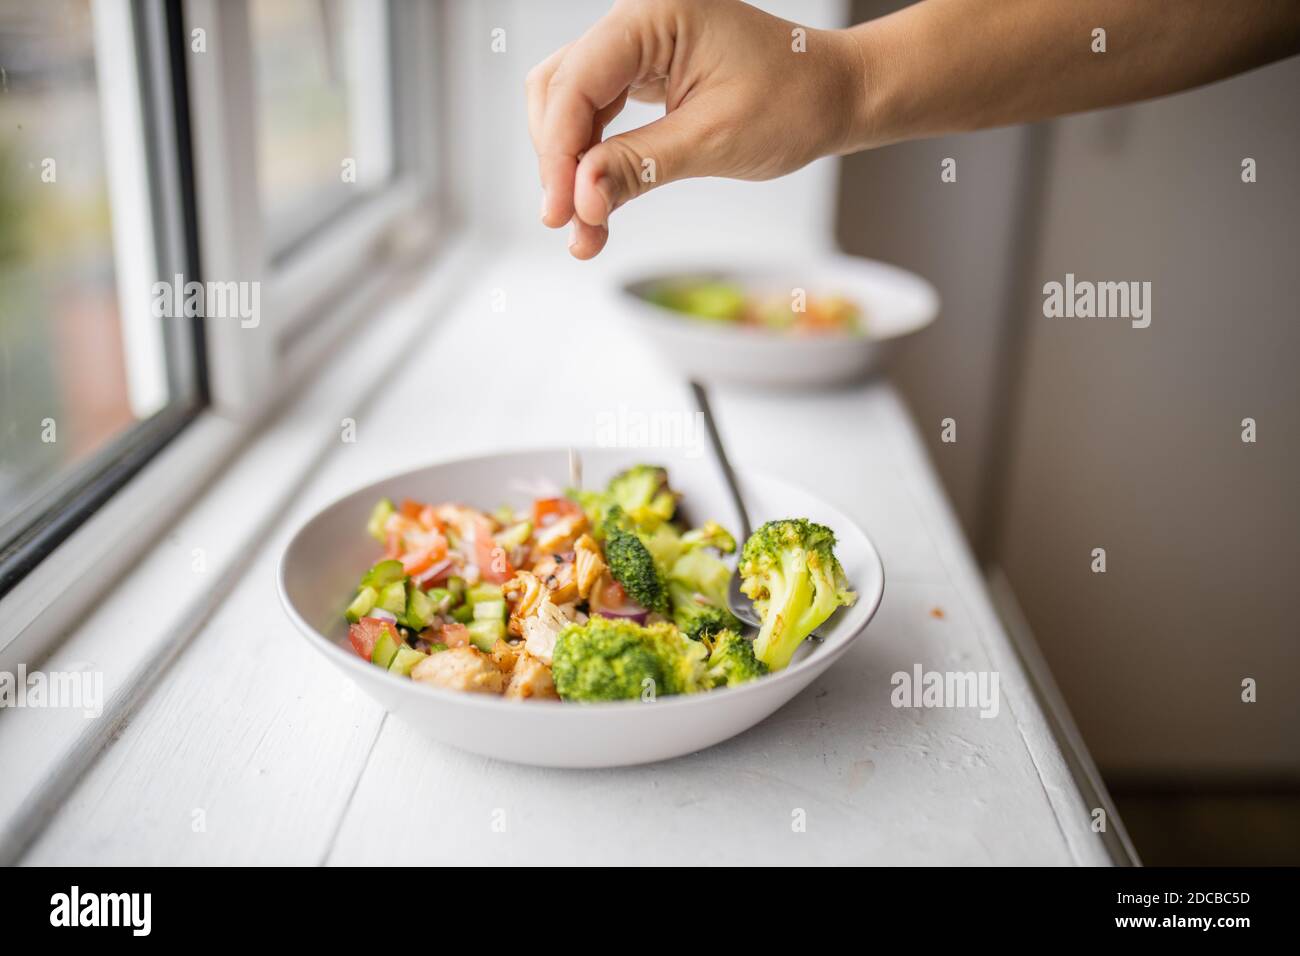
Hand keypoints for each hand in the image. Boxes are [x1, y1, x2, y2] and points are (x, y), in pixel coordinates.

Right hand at [527, 0, 861, 258]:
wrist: (834, 94)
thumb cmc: (794, 102)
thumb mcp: (713, 141)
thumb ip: (639, 167)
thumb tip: (582, 200)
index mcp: (656, 14)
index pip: (577, 83)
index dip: (559, 152)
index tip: (562, 212)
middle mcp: (638, 19)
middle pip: (559, 91)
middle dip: (560, 162)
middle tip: (572, 225)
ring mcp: (637, 43)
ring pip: (568, 104)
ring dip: (571, 167)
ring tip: (584, 227)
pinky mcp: (641, 70)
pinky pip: (596, 112)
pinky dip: (593, 160)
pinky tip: (597, 202)